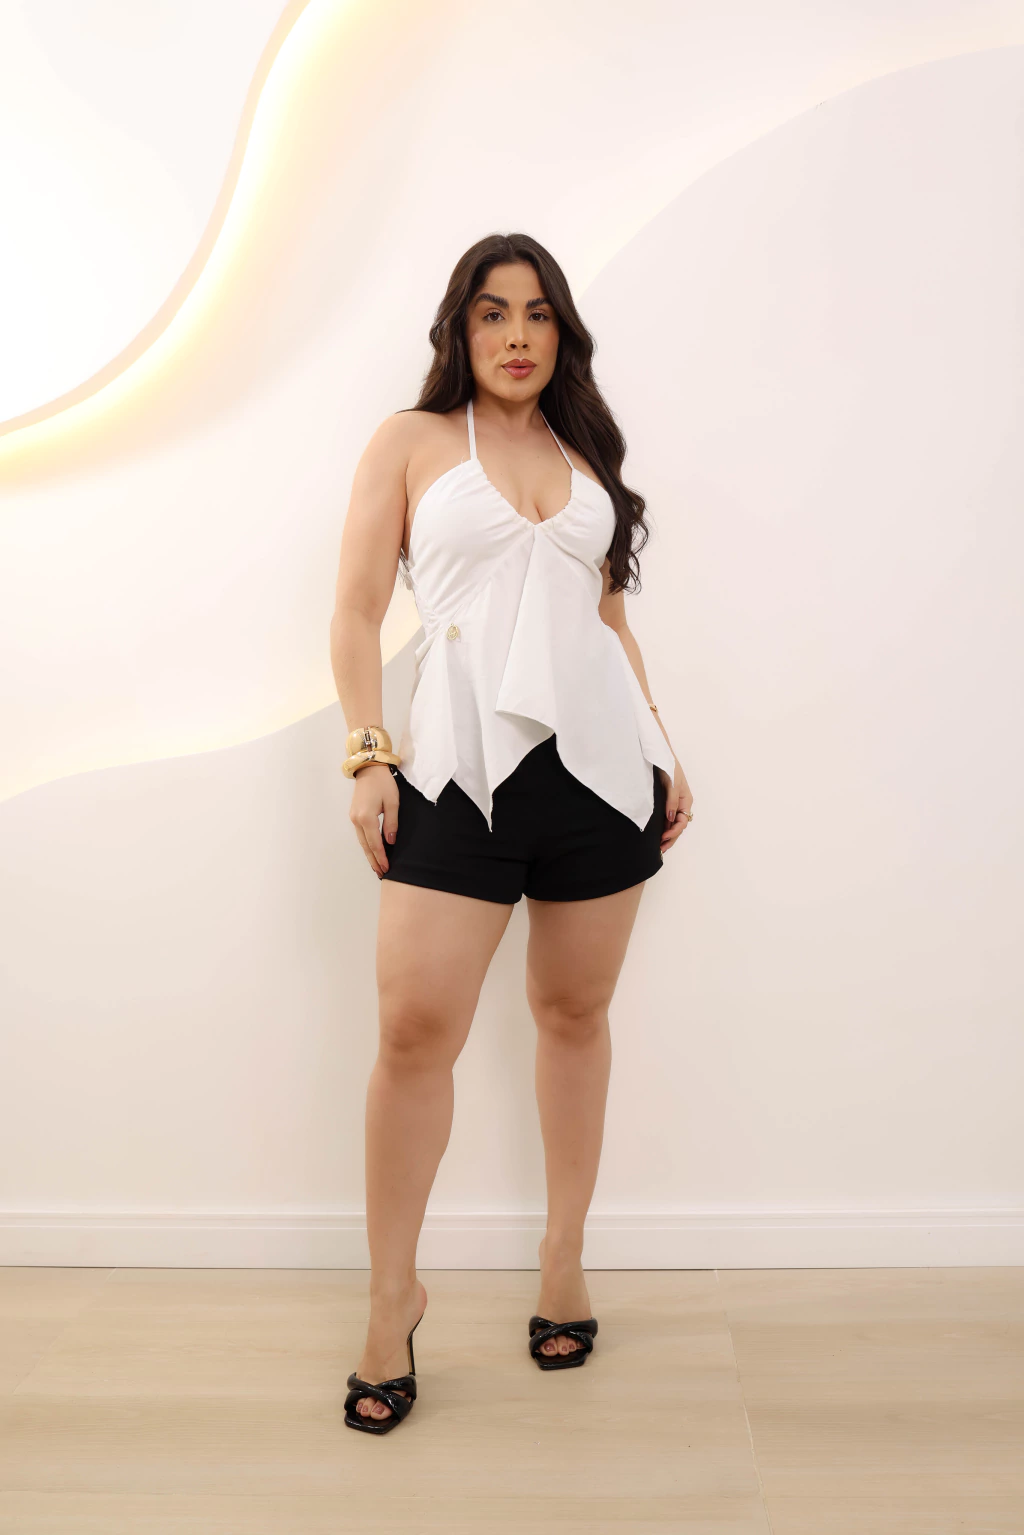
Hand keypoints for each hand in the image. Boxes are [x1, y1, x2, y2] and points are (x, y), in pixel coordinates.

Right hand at [348, 762, 399, 876]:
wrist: (369, 769)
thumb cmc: (383, 783)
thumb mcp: (392, 803)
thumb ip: (391, 823)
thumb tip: (390, 842)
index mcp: (366, 817)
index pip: (375, 843)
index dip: (381, 857)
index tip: (386, 868)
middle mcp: (356, 820)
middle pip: (365, 845)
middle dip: (374, 860)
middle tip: (381, 873)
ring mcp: (353, 818)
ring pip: (361, 841)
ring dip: (369, 854)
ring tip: (376, 866)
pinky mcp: (354, 815)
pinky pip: (360, 834)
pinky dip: (366, 845)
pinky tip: (372, 851)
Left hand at [658, 758, 691, 852]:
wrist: (659, 754)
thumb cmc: (669, 766)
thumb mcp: (673, 783)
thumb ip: (672, 800)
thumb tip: (670, 818)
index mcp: (686, 801)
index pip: (682, 822)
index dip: (673, 832)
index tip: (663, 837)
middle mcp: (681, 805)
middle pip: (678, 827)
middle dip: (670, 839)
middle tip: (660, 849)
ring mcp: (673, 805)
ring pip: (672, 825)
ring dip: (667, 836)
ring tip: (659, 847)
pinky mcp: (664, 803)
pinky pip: (666, 819)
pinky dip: (663, 828)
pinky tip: (656, 835)